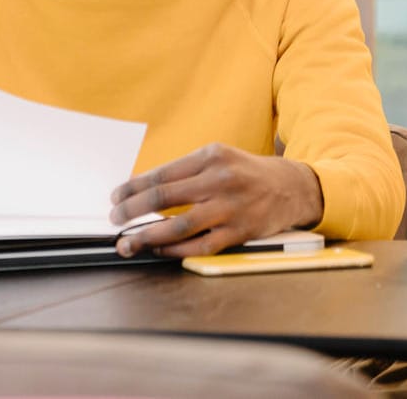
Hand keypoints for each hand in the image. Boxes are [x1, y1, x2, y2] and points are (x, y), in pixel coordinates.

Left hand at [108, 142, 322, 257]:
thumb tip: (142, 190)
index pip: (161, 174)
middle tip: (114, 219)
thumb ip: (185, 172)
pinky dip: (175, 249)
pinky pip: (200, 245)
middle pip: (164, 197)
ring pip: (178, 226)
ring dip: (147, 236)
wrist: (292, 187)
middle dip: (131, 210)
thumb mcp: (219, 159)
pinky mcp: (240, 232)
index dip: (133, 188)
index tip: (116, 197)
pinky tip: (159, 249)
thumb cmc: (247, 174)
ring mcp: (231, 207)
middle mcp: (220, 179)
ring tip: (128, 242)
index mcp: (211, 156)